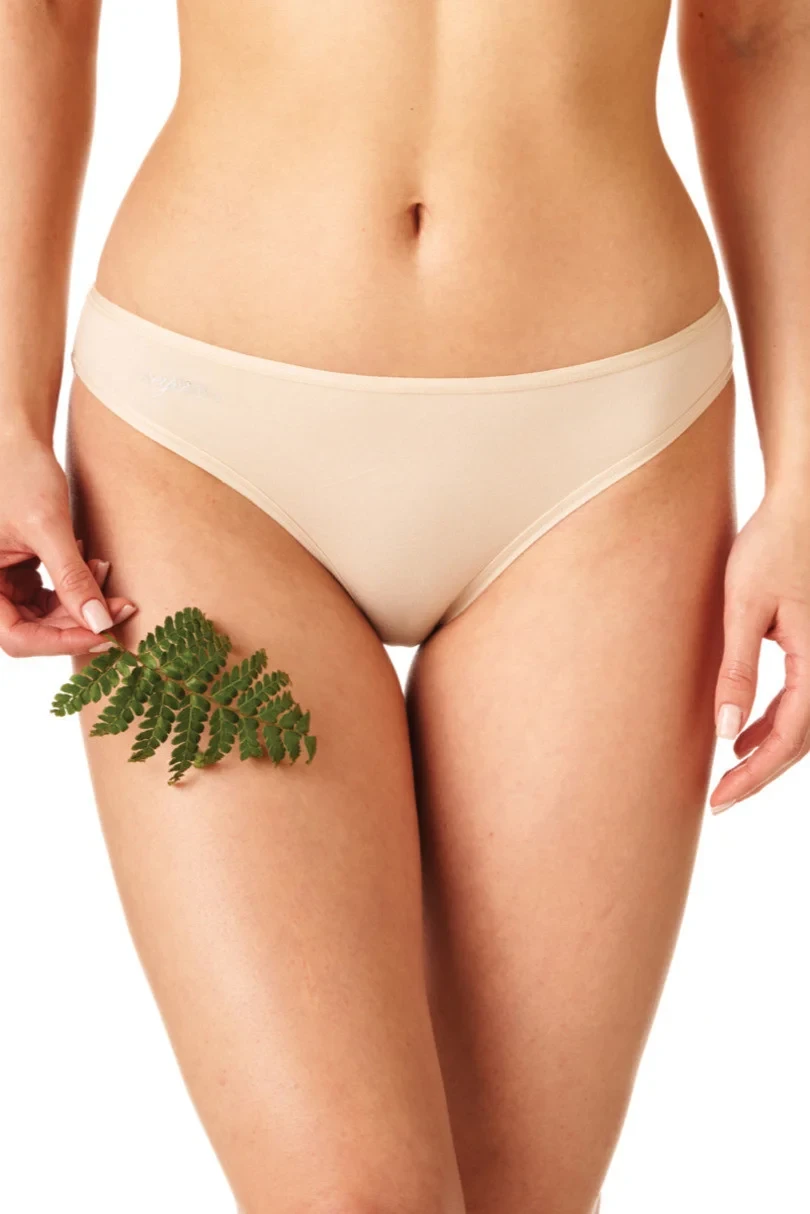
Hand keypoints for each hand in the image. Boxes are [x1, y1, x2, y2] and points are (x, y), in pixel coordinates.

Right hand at [0, 432, 137, 656]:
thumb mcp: (48, 527)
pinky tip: (94, 565)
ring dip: (82, 604)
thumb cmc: (20, 473)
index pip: (16, 638)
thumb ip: (72, 578)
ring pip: (47, 616)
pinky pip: (51, 597)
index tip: (102, 634)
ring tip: (105, 573)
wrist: (18, 442)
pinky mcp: (20, 573)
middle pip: (34, 631)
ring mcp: (3, 582)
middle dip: (80, 621)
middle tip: (120, 608)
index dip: (60, 642)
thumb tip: (100, 625)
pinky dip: (77, 587)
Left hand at [711, 489, 809, 812]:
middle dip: (760, 772)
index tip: (720, 799)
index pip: (789, 739)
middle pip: (802, 740)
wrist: (800, 506)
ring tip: (728, 770)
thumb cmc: (771, 547)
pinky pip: (803, 699)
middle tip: (720, 799)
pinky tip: (745, 731)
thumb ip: (738, 671)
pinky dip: (776, 722)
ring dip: (769, 749)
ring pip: (805, 723)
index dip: (755, 775)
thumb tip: (728, 733)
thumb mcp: (744, 610)